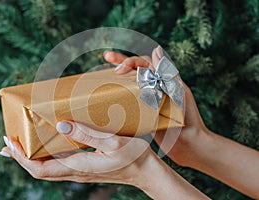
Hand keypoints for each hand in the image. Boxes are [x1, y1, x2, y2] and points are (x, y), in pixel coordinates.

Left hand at [0, 121, 151, 182]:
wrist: (145, 172)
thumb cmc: (134, 156)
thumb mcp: (113, 142)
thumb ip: (87, 134)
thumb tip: (61, 126)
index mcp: (79, 167)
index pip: (40, 169)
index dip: (22, 158)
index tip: (10, 144)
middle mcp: (75, 172)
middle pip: (39, 170)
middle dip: (20, 157)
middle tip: (8, 143)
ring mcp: (79, 172)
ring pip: (47, 169)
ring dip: (31, 158)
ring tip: (21, 145)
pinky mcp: (84, 168)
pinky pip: (57, 165)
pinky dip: (45, 157)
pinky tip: (46, 146)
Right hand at [104, 46, 207, 166]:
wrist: (188, 144)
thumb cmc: (188, 118)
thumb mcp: (179, 92)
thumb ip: (167, 72)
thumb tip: (157, 49)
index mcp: (163, 79)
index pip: (144, 63)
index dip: (130, 62)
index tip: (119, 71)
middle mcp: (154, 86)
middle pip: (135, 69)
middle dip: (120, 61)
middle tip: (106, 56)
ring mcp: (148, 99)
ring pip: (130, 83)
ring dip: (118, 77)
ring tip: (102, 74)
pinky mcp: (143, 112)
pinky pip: (130, 100)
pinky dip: (120, 95)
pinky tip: (110, 96)